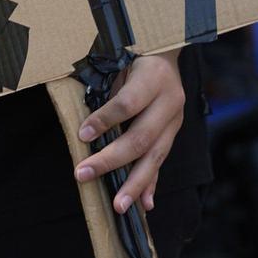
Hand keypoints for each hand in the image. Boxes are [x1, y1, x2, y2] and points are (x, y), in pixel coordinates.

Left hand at [74, 50, 185, 215]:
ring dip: (135, 183)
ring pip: (155, 155)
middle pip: (141, 137)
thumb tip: (82, 121)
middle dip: (110, 160)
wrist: (167, 53)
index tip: (82, 135)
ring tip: (119, 205)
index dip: (104, 120)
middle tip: (83, 174)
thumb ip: (106, 87)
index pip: (127, 104)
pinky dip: (152, 184)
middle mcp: (170, 100)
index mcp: (154, 77)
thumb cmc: (134, 56)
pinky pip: (162, 161)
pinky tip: (144, 204)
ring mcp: (175, 120)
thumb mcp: (121, 60)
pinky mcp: (174, 133)